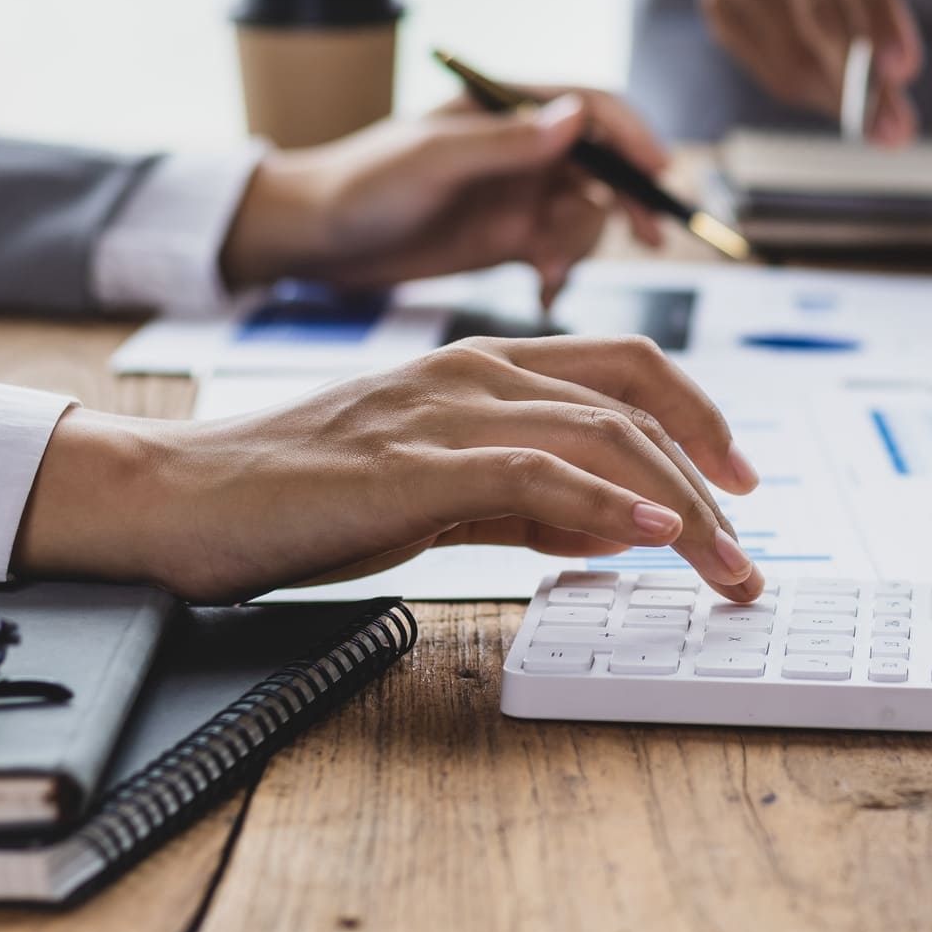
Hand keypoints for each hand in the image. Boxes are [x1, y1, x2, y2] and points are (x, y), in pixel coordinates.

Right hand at [14, 337, 765, 604]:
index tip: (741, 484)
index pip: (626, 369)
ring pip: (606, 436)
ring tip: (727, 565)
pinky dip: (610, 504)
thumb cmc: (299, 496)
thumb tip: (620, 525)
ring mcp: (445, 410)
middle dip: (713, 477)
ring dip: (685, 508)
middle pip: (636, 402)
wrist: (183, 498)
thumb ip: (524, 501)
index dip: (701, 419)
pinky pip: (539, 475)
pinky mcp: (416, 463)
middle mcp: (475, 371)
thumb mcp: (435, 493)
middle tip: (749, 553)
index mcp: (481, 366)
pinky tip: (656, 536)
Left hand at [222, 92, 672, 300]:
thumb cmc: (358, 184)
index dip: (632, 137)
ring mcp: (518, 195)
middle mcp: (521, 148)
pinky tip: (543, 294)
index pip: (592, 108)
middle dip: (628, 199)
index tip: (658, 173)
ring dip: (584, 244)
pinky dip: (563, 273)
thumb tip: (578, 117)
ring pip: (588, 214)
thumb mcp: (431, 161)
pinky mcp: (509, 239)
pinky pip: (561, 253)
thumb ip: (504, 143)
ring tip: (549, 271)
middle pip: (605, 165)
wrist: (312, 241)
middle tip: (648, 239)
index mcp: (505, 108)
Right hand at [699, 0, 931, 142]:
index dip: (878, 16)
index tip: (906, 71)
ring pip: (791, 48)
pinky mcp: (718, 1)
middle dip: (860, 77)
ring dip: (838, 95)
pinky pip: (768, 63)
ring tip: (881, 126)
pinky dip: (809, 90)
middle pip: (818, 12)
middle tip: (898, 128)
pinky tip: (839, 96)